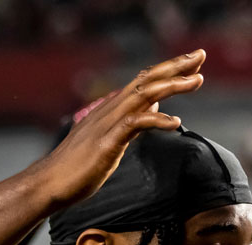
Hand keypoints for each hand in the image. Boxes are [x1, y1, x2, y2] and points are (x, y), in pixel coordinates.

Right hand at [33, 49, 206, 208]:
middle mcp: (110, 110)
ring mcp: (107, 125)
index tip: (194, 63)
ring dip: (172, 86)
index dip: (169, 70)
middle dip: (175, 66)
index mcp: (113, 109)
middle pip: (147, 80)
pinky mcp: (107, 143)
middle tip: (201, 55)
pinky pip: (134, 125)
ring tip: (198, 80)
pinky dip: (156, 120)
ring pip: (143, 96)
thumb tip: (153, 108)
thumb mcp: (113, 138)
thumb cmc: (80, 166)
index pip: (144, 81)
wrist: (49, 182)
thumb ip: (132, 121)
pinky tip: (176, 122)